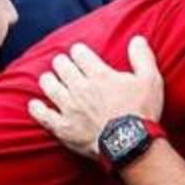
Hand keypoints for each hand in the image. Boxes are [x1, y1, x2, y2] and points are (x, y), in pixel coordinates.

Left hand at [29, 36, 164, 158]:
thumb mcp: (150, 80)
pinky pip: (43, 115)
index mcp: (98, 74)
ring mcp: (69, 108)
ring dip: (49, 80)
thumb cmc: (142, 112)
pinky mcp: (63, 127)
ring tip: (51, 80)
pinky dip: (37, 108)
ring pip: (49, 85)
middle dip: (63, 63)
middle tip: (65, 66)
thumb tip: (137, 39)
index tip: (81, 55)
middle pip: (61, 65)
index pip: (78, 52)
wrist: (131, 145)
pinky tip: (35, 104)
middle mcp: (80, 87)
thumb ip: (142, 57)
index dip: (79, 51)